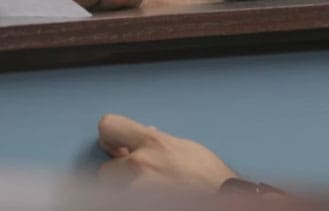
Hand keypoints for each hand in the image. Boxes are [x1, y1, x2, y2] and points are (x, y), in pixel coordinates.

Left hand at [97, 113, 236, 190]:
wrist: (222, 198)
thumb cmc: (211, 176)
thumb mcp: (187, 148)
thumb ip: (161, 140)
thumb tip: (147, 132)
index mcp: (152, 141)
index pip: (109, 125)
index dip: (109, 137)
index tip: (115, 147)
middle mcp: (140, 164)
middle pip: (105, 169)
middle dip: (118, 174)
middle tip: (135, 177)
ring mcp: (137, 189)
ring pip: (113, 191)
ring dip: (126, 189)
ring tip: (148, 189)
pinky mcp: (138, 204)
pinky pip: (125, 200)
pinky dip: (134, 198)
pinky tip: (154, 198)